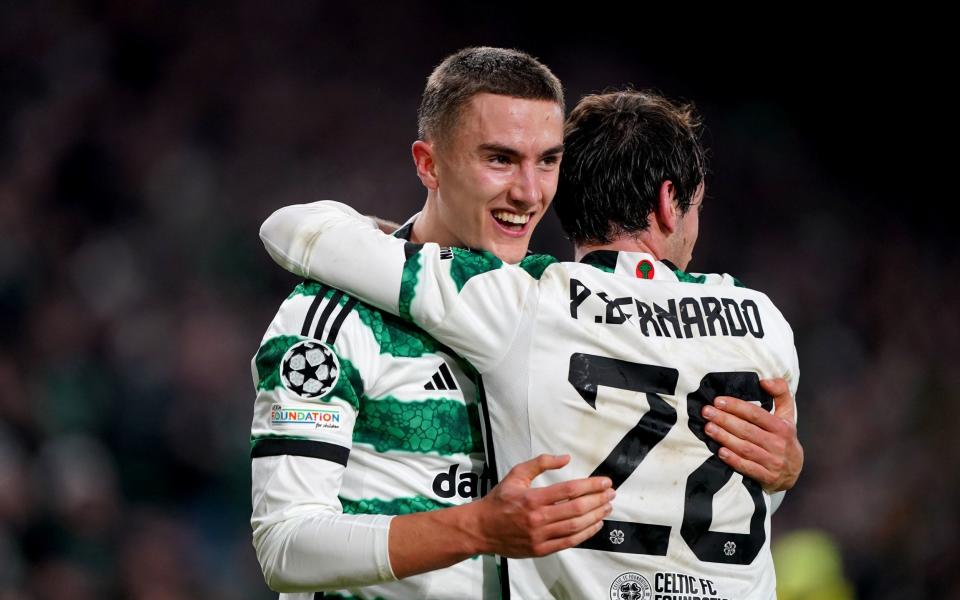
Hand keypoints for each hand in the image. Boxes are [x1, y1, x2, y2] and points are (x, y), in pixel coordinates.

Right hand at [470, 454, 612, 556]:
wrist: (481, 528)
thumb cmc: (499, 500)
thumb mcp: (516, 475)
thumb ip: (540, 464)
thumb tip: (566, 458)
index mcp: (532, 498)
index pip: (569, 490)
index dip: (591, 486)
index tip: (605, 482)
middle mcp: (538, 518)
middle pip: (577, 509)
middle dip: (598, 500)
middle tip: (611, 494)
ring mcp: (540, 536)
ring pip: (575, 526)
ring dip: (596, 516)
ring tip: (607, 508)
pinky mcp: (540, 549)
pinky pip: (569, 542)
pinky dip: (586, 534)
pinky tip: (595, 524)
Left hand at [701, 378, 802, 491]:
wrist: (793, 471)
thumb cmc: (784, 437)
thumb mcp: (787, 415)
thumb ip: (781, 393)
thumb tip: (764, 380)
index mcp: (783, 427)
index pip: (756, 414)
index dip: (736, 406)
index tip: (718, 400)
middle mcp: (779, 445)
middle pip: (748, 430)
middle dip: (725, 420)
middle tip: (707, 412)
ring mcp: (773, 462)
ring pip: (745, 448)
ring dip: (725, 438)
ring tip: (708, 428)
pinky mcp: (767, 477)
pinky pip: (747, 468)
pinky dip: (733, 460)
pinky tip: (720, 451)